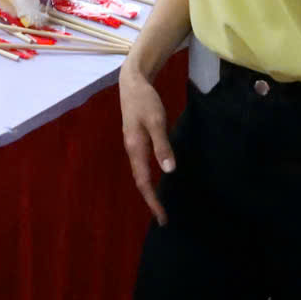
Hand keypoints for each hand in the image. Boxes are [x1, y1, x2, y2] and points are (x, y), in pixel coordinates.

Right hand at [118, 58, 173, 223]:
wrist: (131, 82)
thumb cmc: (145, 100)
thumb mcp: (156, 120)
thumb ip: (162, 145)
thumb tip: (169, 170)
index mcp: (135, 148)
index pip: (144, 182)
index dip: (153, 201)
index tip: (162, 217)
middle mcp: (131, 150)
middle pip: (140, 181)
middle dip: (150, 200)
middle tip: (162, 217)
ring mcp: (132, 145)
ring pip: (139, 174)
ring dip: (149, 190)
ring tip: (159, 203)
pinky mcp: (136, 139)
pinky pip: (141, 165)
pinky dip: (148, 177)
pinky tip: (156, 178)